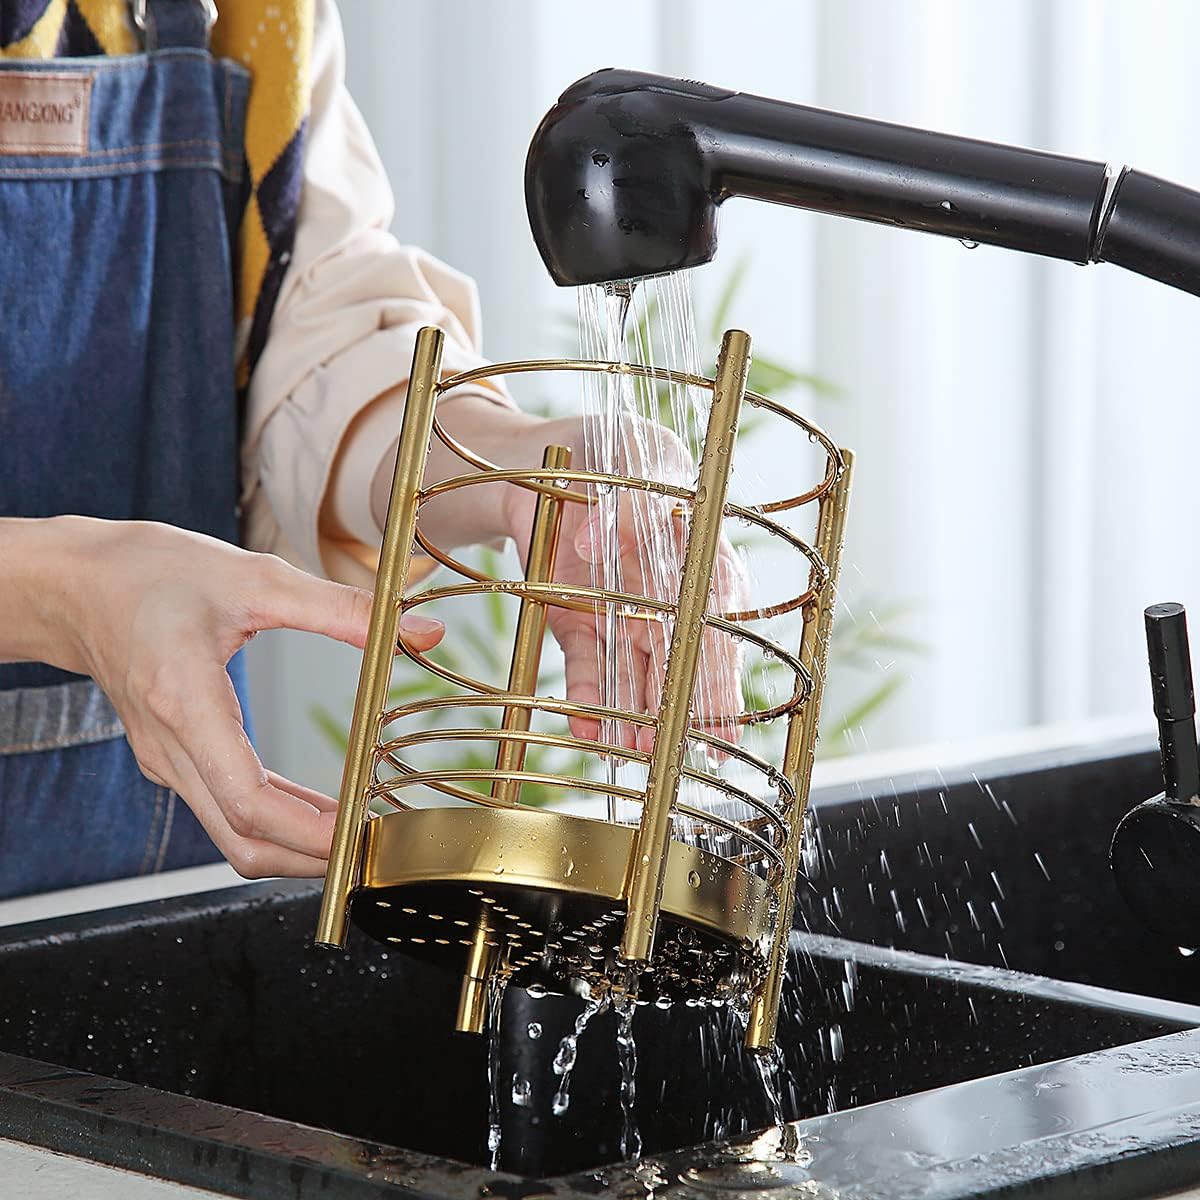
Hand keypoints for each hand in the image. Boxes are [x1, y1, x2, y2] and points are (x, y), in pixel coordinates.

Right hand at [1, 517, 442, 877]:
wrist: (75, 583)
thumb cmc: (153, 573)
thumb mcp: (257, 577)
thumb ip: (343, 609)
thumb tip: (421, 632)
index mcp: (184, 702)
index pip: (249, 801)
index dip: (310, 831)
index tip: (364, 833)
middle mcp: (170, 746)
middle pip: (241, 839)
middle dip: (312, 858)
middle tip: (377, 851)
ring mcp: (166, 759)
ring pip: (232, 834)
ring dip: (295, 847)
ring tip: (361, 838)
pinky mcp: (172, 758)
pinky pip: (224, 810)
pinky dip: (274, 823)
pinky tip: (320, 812)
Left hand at [499, 414, 746, 753]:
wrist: (545, 460)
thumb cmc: (612, 450)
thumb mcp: (633, 458)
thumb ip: (629, 498)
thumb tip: (599, 537)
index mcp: (698, 559)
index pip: (715, 625)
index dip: (719, 676)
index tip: (720, 722)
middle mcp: (666, 597)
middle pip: (678, 662)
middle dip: (678, 712)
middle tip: (674, 754)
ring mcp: (622, 615)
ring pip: (635, 676)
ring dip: (634, 717)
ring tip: (631, 755)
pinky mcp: (578, 626)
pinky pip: (586, 668)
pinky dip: (585, 699)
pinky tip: (587, 731)